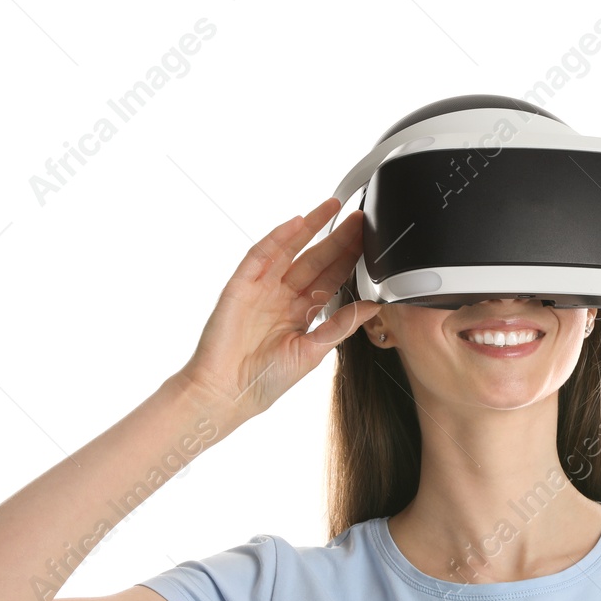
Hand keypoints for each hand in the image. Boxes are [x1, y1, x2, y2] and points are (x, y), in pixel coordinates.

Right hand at [175, 196, 380, 427]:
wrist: (227, 393)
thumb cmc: (265, 381)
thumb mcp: (314, 352)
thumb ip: (342, 326)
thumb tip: (374, 307)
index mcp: (301, 314)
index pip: (331, 279)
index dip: (349, 260)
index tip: (369, 243)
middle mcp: (282, 297)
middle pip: (315, 260)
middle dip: (337, 238)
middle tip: (359, 218)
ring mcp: (261, 288)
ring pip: (290, 250)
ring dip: (311, 228)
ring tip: (334, 207)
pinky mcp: (241, 285)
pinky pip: (260, 255)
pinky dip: (278, 238)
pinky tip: (297, 224)